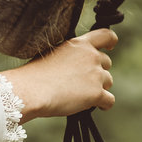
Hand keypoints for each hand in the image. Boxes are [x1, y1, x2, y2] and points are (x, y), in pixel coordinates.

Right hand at [0, 29, 116, 120]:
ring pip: (108, 82)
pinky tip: (96, 106)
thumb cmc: (35, 75)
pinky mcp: (97, 93)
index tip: (110, 47)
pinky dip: (104, 104)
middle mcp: (91, 56)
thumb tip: (75, 67)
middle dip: (98, 72)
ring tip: (81, 96)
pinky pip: (109, 100)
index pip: (105, 35)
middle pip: (107, 63)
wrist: (31, 90)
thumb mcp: (53, 54)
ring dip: (99, 88)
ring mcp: (96, 74)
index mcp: (80, 44)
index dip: (110, 41)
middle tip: (82, 82)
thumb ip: (70, 56)